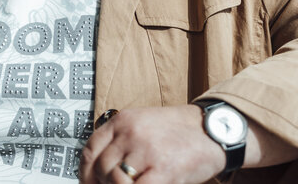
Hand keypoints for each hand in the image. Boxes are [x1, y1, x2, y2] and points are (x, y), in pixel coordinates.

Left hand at [79, 105, 224, 183]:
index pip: (90, 150)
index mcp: (123, 120)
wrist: (213, 129)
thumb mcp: (143, 124)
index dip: (84, 173)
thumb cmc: (179, 131)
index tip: (88, 183)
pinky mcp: (163, 169)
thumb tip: (99, 172)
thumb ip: (121, 141)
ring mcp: (146, 150)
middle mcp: (131, 132)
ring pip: (116, 181)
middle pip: (101, 168)